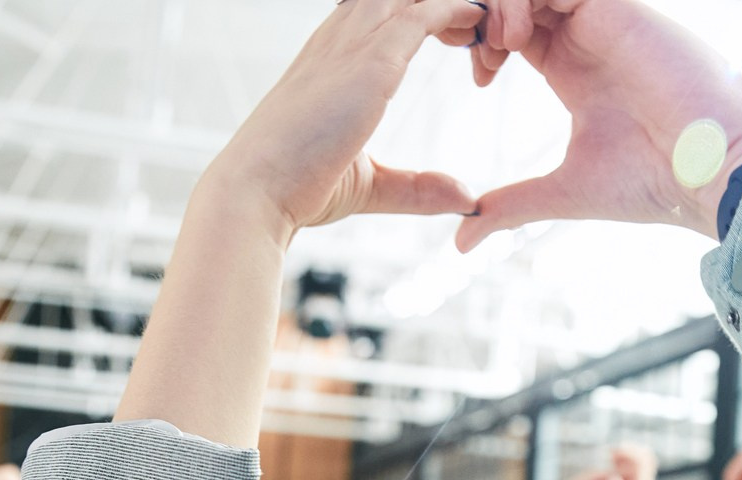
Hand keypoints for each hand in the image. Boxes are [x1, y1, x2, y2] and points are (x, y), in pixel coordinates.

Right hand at [201, 0, 482, 240]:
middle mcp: (338, 40)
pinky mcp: (371, 63)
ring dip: (449, 3)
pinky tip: (478, 18)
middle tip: (476, 24)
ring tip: (485, 19)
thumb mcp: (370, 183)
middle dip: (436, 2)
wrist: (257, 192)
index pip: (377, 10)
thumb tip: (464, 198)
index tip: (455, 35)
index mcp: (330, 58)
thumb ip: (417, 186)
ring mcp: (353, 46)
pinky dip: (457, 10)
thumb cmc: (297, 188)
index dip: (417, 12)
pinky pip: (423, 14)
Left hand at [456, 0, 741, 250]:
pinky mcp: (617, 6)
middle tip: (476, 55)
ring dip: (502, 7)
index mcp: (571, 68)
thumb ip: (511, 205)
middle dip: (485, 17)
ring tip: (499, 51)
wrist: (710, 167)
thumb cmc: (653, 182)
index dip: (485, 41)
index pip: (513, 29)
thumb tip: (460, 241)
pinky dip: (524, 0)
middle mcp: (585, 36)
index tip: (480, 78)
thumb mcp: (563, 192)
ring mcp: (602, 17)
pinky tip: (519, 39)